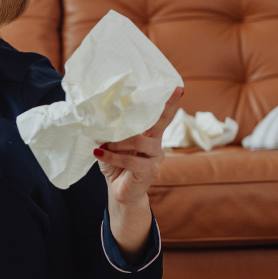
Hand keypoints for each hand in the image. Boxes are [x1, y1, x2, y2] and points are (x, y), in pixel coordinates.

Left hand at [95, 87, 183, 205]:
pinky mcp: (150, 169)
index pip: (161, 115)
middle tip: (153, 99)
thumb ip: (112, 132)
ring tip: (103, 144)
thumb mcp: (112, 144)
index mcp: (149, 134)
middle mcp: (156, 143)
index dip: (169, 102)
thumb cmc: (116, 164)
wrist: (119, 191)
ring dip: (117, 141)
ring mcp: (156, 156)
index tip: (177, 87)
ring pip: (139, 141)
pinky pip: (130, 159)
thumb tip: (100, 117)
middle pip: (159, 122)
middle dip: (156, 110)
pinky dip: (112, 156)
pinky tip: (99, 153)